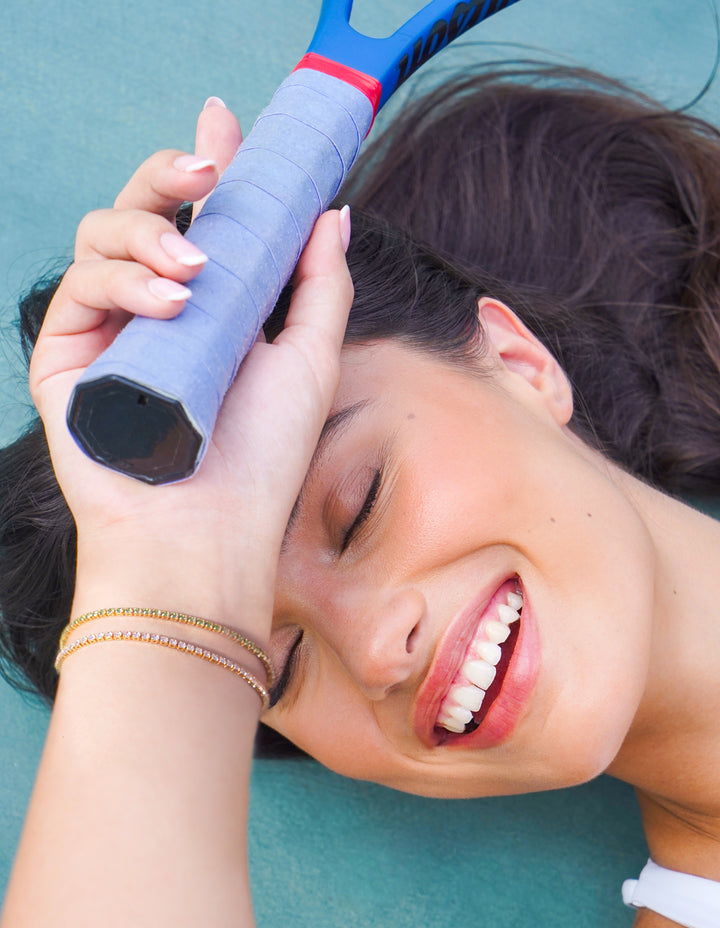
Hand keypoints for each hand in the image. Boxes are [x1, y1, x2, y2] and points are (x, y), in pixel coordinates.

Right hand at [30, 101, 352, 630]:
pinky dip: (122, 280)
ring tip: (195, 270)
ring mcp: (109, 334)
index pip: (201, 218)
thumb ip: (318, 281)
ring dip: (149, 230)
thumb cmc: (263, 457)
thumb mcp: (310, 358)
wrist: (209, 533)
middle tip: (207, 163)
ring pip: (103, 235)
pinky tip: (166, 301)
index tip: (226, 120)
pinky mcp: (66, 358)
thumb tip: (329, 212)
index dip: (208, 165)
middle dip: (168, 171)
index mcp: (212, 310)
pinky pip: (78, 286)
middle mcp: (157, 314)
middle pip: (142, 211)